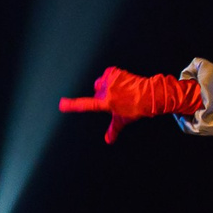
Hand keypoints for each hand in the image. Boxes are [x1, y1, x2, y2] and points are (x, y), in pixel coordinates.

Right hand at [58, 67, 202, 142]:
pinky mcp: (115, 72)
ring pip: (100, 82)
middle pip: (95, 91)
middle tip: (115, 98)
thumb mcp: (124, 119)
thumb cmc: (137, 108)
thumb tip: (108, 140)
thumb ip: (113, 129)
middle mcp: (107, 91)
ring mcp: (111, 81)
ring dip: (106, 85)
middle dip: (101, 94)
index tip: (62, 104)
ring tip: (119, 90)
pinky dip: (112, 77)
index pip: (86, 105)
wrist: (151, 95)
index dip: (72, 105)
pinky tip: (121, 82)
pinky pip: (107, 74)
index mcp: (106, 103)